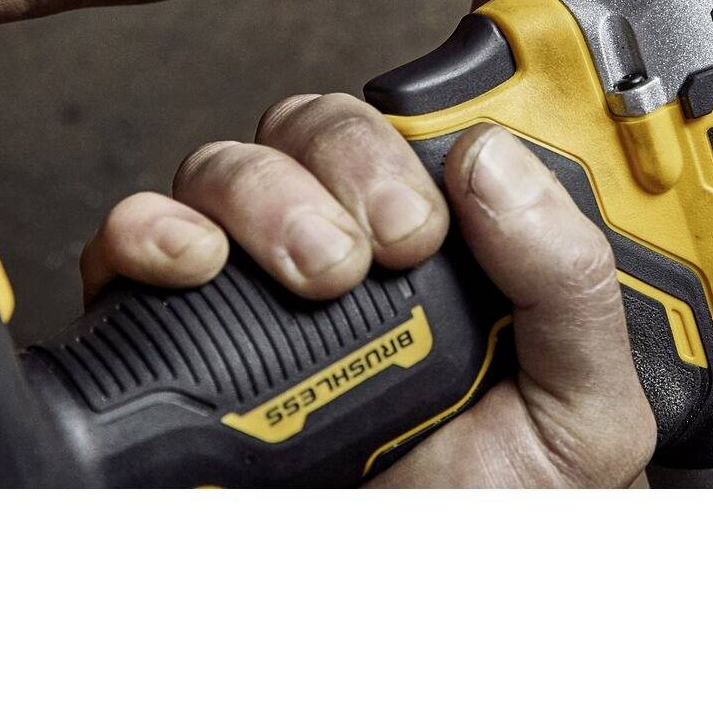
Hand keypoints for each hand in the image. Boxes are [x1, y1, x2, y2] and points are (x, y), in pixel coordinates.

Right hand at [79, 90, 656, 488]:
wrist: (436, 586)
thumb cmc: (509, 509)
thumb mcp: (584, 403)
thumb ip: (567, 277)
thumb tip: (489, 157)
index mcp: (442, 242)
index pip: (401, 126)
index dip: (401, 144)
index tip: (423, 220)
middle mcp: (340, 244)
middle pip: (305, 127)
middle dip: (342, 164)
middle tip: (386, 248)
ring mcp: (254, 289)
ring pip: (222, 166)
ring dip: (260, 195)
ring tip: (315, 274)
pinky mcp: (174, 340)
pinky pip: (129, 247)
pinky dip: (145, 231)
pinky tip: (190, 260)